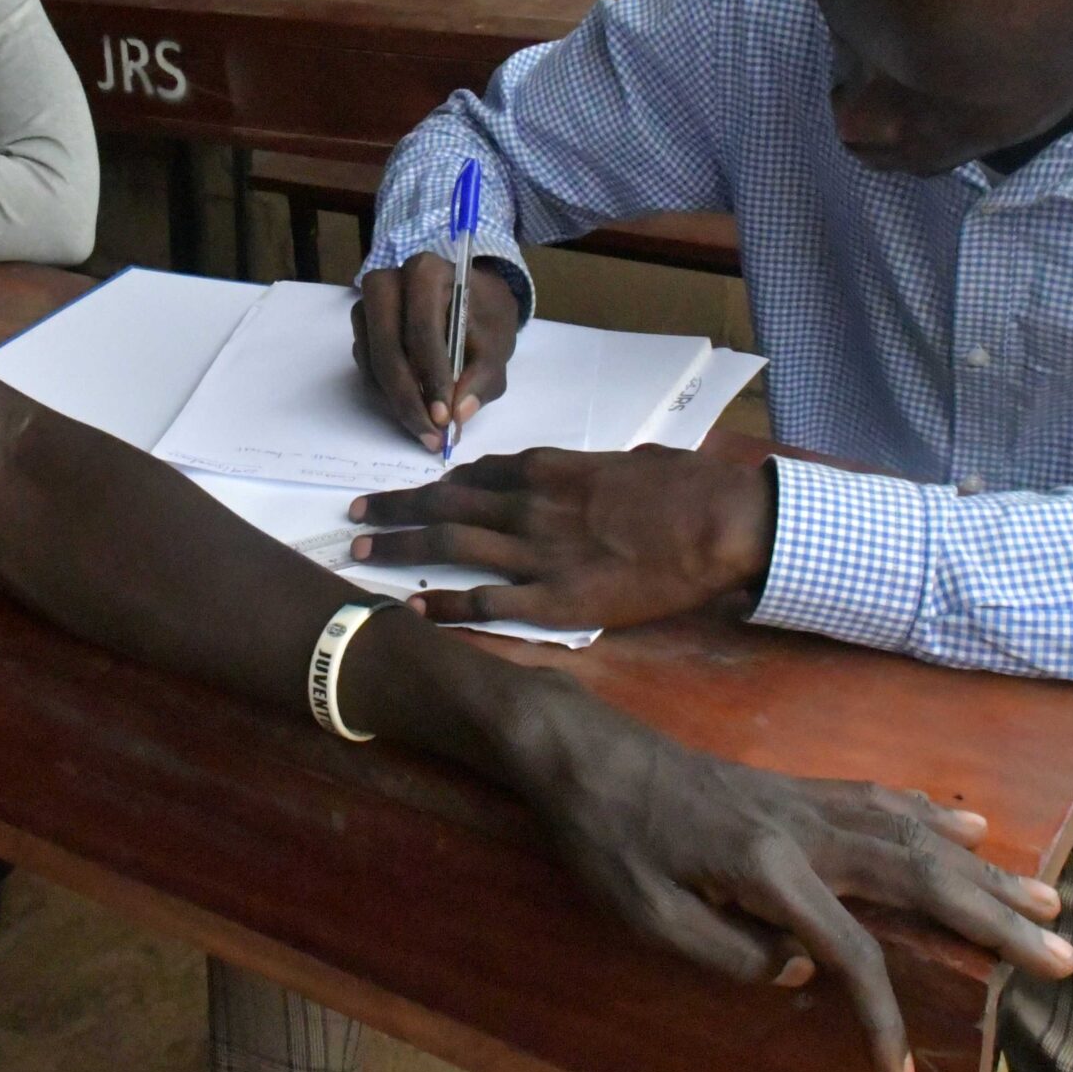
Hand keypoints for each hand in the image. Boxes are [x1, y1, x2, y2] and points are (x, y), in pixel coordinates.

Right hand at [350, 252, 519, 449]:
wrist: (470, 303)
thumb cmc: (484, 317)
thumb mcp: (498, 343)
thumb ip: (485, 376)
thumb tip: (460, 413)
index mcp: (426, 272)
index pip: (422, 328)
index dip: (432, 375)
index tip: (444, 416)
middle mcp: (388, 282)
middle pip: (386, 347)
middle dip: (408, 397)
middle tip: (430, 433)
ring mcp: (368, 305)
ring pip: (371, 361)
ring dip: (396, 402)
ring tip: (426, 431)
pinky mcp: (361, 329)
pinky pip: (365, 368)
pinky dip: (387, 395)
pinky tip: (413, 412)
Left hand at [350, 447, 771, 628]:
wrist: (716, 522)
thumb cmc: (688, 487)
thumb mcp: (636, 463)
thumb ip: (603, 470)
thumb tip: (607, 471)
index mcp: (551, 469)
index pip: (477, 472)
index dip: (437, 482)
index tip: (413, 491)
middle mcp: (532, 504)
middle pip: (446, 501)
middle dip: (395, 509)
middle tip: (356, 517)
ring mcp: (539, 552)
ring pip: (451, 544)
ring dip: (400, 547)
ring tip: (360, 554)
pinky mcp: (557, 599)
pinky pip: (487, 602)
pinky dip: (445, 604)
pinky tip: (413, 608)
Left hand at [498, 676, 1072, 1071]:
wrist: (582, 753)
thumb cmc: (605, 840)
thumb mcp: (646, 917)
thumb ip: (730, 951)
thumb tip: (804, 967)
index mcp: (766, 866)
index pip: (849, 952)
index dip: (881, 1015)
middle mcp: (802, 827)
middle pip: (918, 877)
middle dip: (994, 921)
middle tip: (1061, 958)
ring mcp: (803, 799)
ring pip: (913, 834)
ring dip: (984, 871)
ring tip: (1044, 897)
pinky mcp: (792, 787)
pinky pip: (882, 799)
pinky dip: (934, 816)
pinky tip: (969, 826)